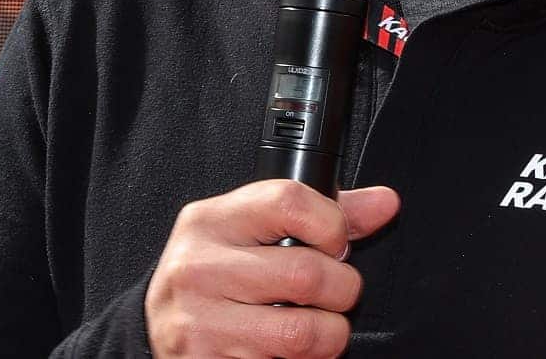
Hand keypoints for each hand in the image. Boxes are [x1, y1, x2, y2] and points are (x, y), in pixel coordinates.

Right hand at [145, 180, 399, 357]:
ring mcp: (196, 324)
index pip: (291, 202)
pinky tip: (285, 349)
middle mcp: (196, 268)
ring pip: (301, 334)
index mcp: (211, 220)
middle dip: (342, 288)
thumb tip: (384, 203)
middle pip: (307, 274)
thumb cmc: (220, 270)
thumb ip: (324, 214)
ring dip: (328, 335)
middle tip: (335, 292)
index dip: (332, 225)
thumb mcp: (258, 229)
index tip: (335, 243)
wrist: (161, 325)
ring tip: (317, 325)